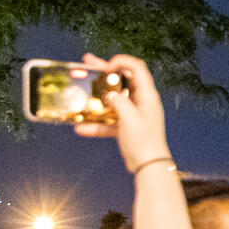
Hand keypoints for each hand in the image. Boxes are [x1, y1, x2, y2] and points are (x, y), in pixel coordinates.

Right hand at [74, 53, 172, 173]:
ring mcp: (132, 114)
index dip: (121, 62)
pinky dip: (96, 124)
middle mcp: (141, 101)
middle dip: (103, 72)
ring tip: (79, 86)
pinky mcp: (125, 127)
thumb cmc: (144, 140)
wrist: (148, 166)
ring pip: (112, 100)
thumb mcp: (130, 117)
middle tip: (87, 63)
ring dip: (96, 96)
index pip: (137, 68)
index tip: (105, 66)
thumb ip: (118, 102)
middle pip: (121, 81)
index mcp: (147, 95)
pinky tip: (80, 128)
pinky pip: (108, 121)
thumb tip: (109, 94)